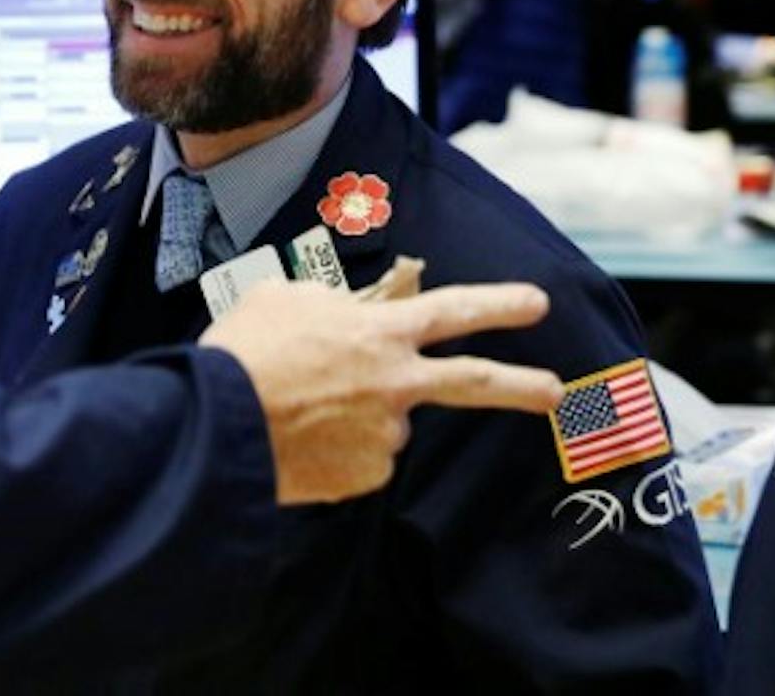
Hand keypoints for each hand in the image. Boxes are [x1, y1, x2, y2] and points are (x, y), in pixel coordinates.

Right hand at [200, 281, 559, 505]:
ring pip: (386, 422)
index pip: (453, 309)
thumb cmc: (243, 353)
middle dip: (520, 385)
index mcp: (379, 333)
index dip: (498, 303)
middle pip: (472, 382)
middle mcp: (395, 384)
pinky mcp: (364, 476)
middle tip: (556, 391)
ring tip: (299, 408)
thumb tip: (344, 312)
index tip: (537, 303)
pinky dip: (337, 450)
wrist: (218, 425)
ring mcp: (383, 435)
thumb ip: (329, 303)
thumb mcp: (284, 299)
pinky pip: (359, 458)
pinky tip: (300, 439)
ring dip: (357, 416)